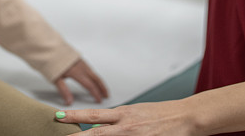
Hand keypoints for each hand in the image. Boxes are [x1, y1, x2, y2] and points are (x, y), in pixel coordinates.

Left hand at [55, 59, 109, 105]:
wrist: (49, 46)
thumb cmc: (50, 61)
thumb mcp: (55, 79)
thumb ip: (64, 91)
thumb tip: (69, 102)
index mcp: (77, 72)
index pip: (89, 85)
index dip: (95, 94)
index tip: (100, 100)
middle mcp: (81, 66)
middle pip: (96, 78)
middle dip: (102, 87)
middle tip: (106, 95)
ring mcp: (81, 62)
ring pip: (94, 73)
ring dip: (99, 81)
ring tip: (102, 88)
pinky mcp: (79, 59)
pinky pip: (90, 68)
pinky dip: (95, 75)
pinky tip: (93, 78)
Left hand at [55, 100, 199, 134]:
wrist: (186, 117)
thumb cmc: (162, 113)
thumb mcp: (136, 112)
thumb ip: (117, 120)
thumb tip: (98, 125)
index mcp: (123, 114)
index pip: (93, 114)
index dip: (75, 116)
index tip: (58, 116)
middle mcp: (126, 126)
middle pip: (96, 133)